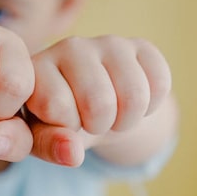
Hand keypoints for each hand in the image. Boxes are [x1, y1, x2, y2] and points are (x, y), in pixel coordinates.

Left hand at [25, 35, 171, 165]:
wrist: (91, 107)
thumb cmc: (57, 123)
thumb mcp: (40, 138)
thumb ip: (46, 145)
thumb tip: (72, 153)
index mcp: (36, 67)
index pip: (56, 105)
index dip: (65, 129)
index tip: (60, 123)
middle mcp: (68, 46)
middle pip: (99, 102)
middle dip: (99, 126)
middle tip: (90, 121)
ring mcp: (106, 42)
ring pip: (134, 96)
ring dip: (126, 121)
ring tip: (110, 115)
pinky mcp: (140, 45)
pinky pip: (160, 83)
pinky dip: (151, 106)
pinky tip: (130, 100)